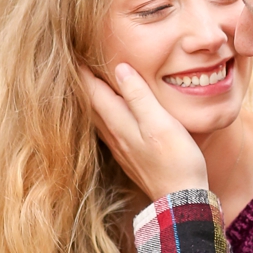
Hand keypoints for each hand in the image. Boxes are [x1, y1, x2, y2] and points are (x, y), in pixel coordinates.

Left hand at [81, 63, 207, 201]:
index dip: (82, 70)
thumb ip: (140, 96)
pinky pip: (108, 129)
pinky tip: (108, 114)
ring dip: (91, 99)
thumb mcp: (161, 123)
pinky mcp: (130, 157)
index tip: (72, 51)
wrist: (181, 201)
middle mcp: (114, 135)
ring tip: (87, 83)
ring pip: (98, 118)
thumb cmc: (176, 160)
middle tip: (75, 62)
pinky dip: (103, 114)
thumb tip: (120, 68)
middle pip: (90, 104)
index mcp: (119, 123)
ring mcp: (120, 148)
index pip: (93, 90)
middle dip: (82, 83)